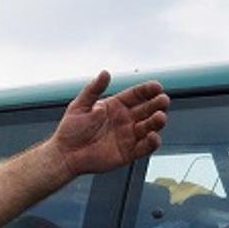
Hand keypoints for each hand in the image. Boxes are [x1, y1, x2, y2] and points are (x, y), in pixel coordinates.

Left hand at [52, 70, 169, 175]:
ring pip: (150, 126)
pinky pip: (145, 147)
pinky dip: (152, 142)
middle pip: (147, 109)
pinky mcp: (129, 152)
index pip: (136, 95)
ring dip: (157, 121)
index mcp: (115, 106)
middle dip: (157, 104)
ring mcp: (128, 136)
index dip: (147, 90)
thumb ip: (93, 90)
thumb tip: (105, 73)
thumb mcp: (80, 106)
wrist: (65, 154)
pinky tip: (153, 136)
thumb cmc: (70, 130)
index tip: (157, 86)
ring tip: (159, 117)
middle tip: (163, 100)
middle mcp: (125, 120)